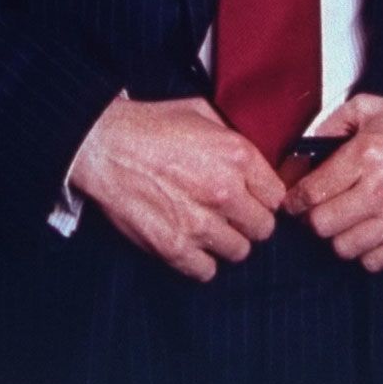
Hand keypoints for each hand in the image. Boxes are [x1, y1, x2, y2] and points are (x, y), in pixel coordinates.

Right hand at [68, 96, 284, 281]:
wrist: (105, 146)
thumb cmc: (150, 126)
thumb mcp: (201, 112)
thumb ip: (233, 137)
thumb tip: (253, 160)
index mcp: (236, 155)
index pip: (277, 196)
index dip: (264, 196)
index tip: (253, 197)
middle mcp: (225, 191)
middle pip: (263, 228)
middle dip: (249, 221)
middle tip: (232, 214)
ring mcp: (200, 223)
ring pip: (239, 252)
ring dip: (226, 241)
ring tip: (208, 226)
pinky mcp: (175, 247)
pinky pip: (207, 270)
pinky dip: (201, 260)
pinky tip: (191, 241)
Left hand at [286, 92, 382, 271]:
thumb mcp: (366, 107)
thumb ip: (327, 126)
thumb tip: (298, 158)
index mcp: (366, 154)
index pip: (312, 193)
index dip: (294, 200)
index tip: (292, 202)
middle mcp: (382, 190)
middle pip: (322, 225)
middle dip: (313, 217)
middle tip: (319, 208)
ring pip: (344, 248)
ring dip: (339, 235)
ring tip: (347, 218)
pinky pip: (372, 263)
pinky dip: (366, 250)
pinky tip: (370, 229)